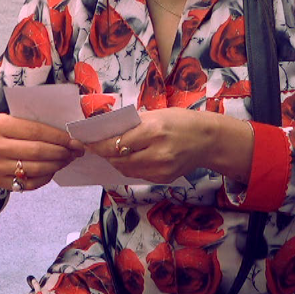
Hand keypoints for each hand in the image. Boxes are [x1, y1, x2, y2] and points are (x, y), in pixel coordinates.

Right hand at [0, 114, 84, 202]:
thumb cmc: (2, 133)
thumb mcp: (9, 120)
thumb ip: (32, 124)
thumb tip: (66, 133)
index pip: (36, 131)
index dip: (59, 137)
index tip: (75, 140)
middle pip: (37, 151)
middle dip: (62, 152)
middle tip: (76, 151)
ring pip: (36, 168)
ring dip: (57, 164)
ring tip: (67, 159)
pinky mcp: (0, 183)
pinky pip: (30, 183)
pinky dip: (46, 177)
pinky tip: (53, 169)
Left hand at [87, 109, 253, 184]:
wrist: (209, 140)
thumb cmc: (182, 121)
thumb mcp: (157, 115)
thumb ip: (132, 124)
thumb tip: (105, 129)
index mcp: (153, 131)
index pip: (117, 143)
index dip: (98, 145)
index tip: (85, 141)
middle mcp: (157, 153)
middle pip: (118, 159)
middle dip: (103, 154)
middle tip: (93, 147)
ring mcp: (161, 170)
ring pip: (126, 170)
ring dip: (115, 161)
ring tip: (109, 152)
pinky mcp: (164, 179)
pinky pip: (138, 175)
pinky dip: (130, 167)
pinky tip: (129, 158)